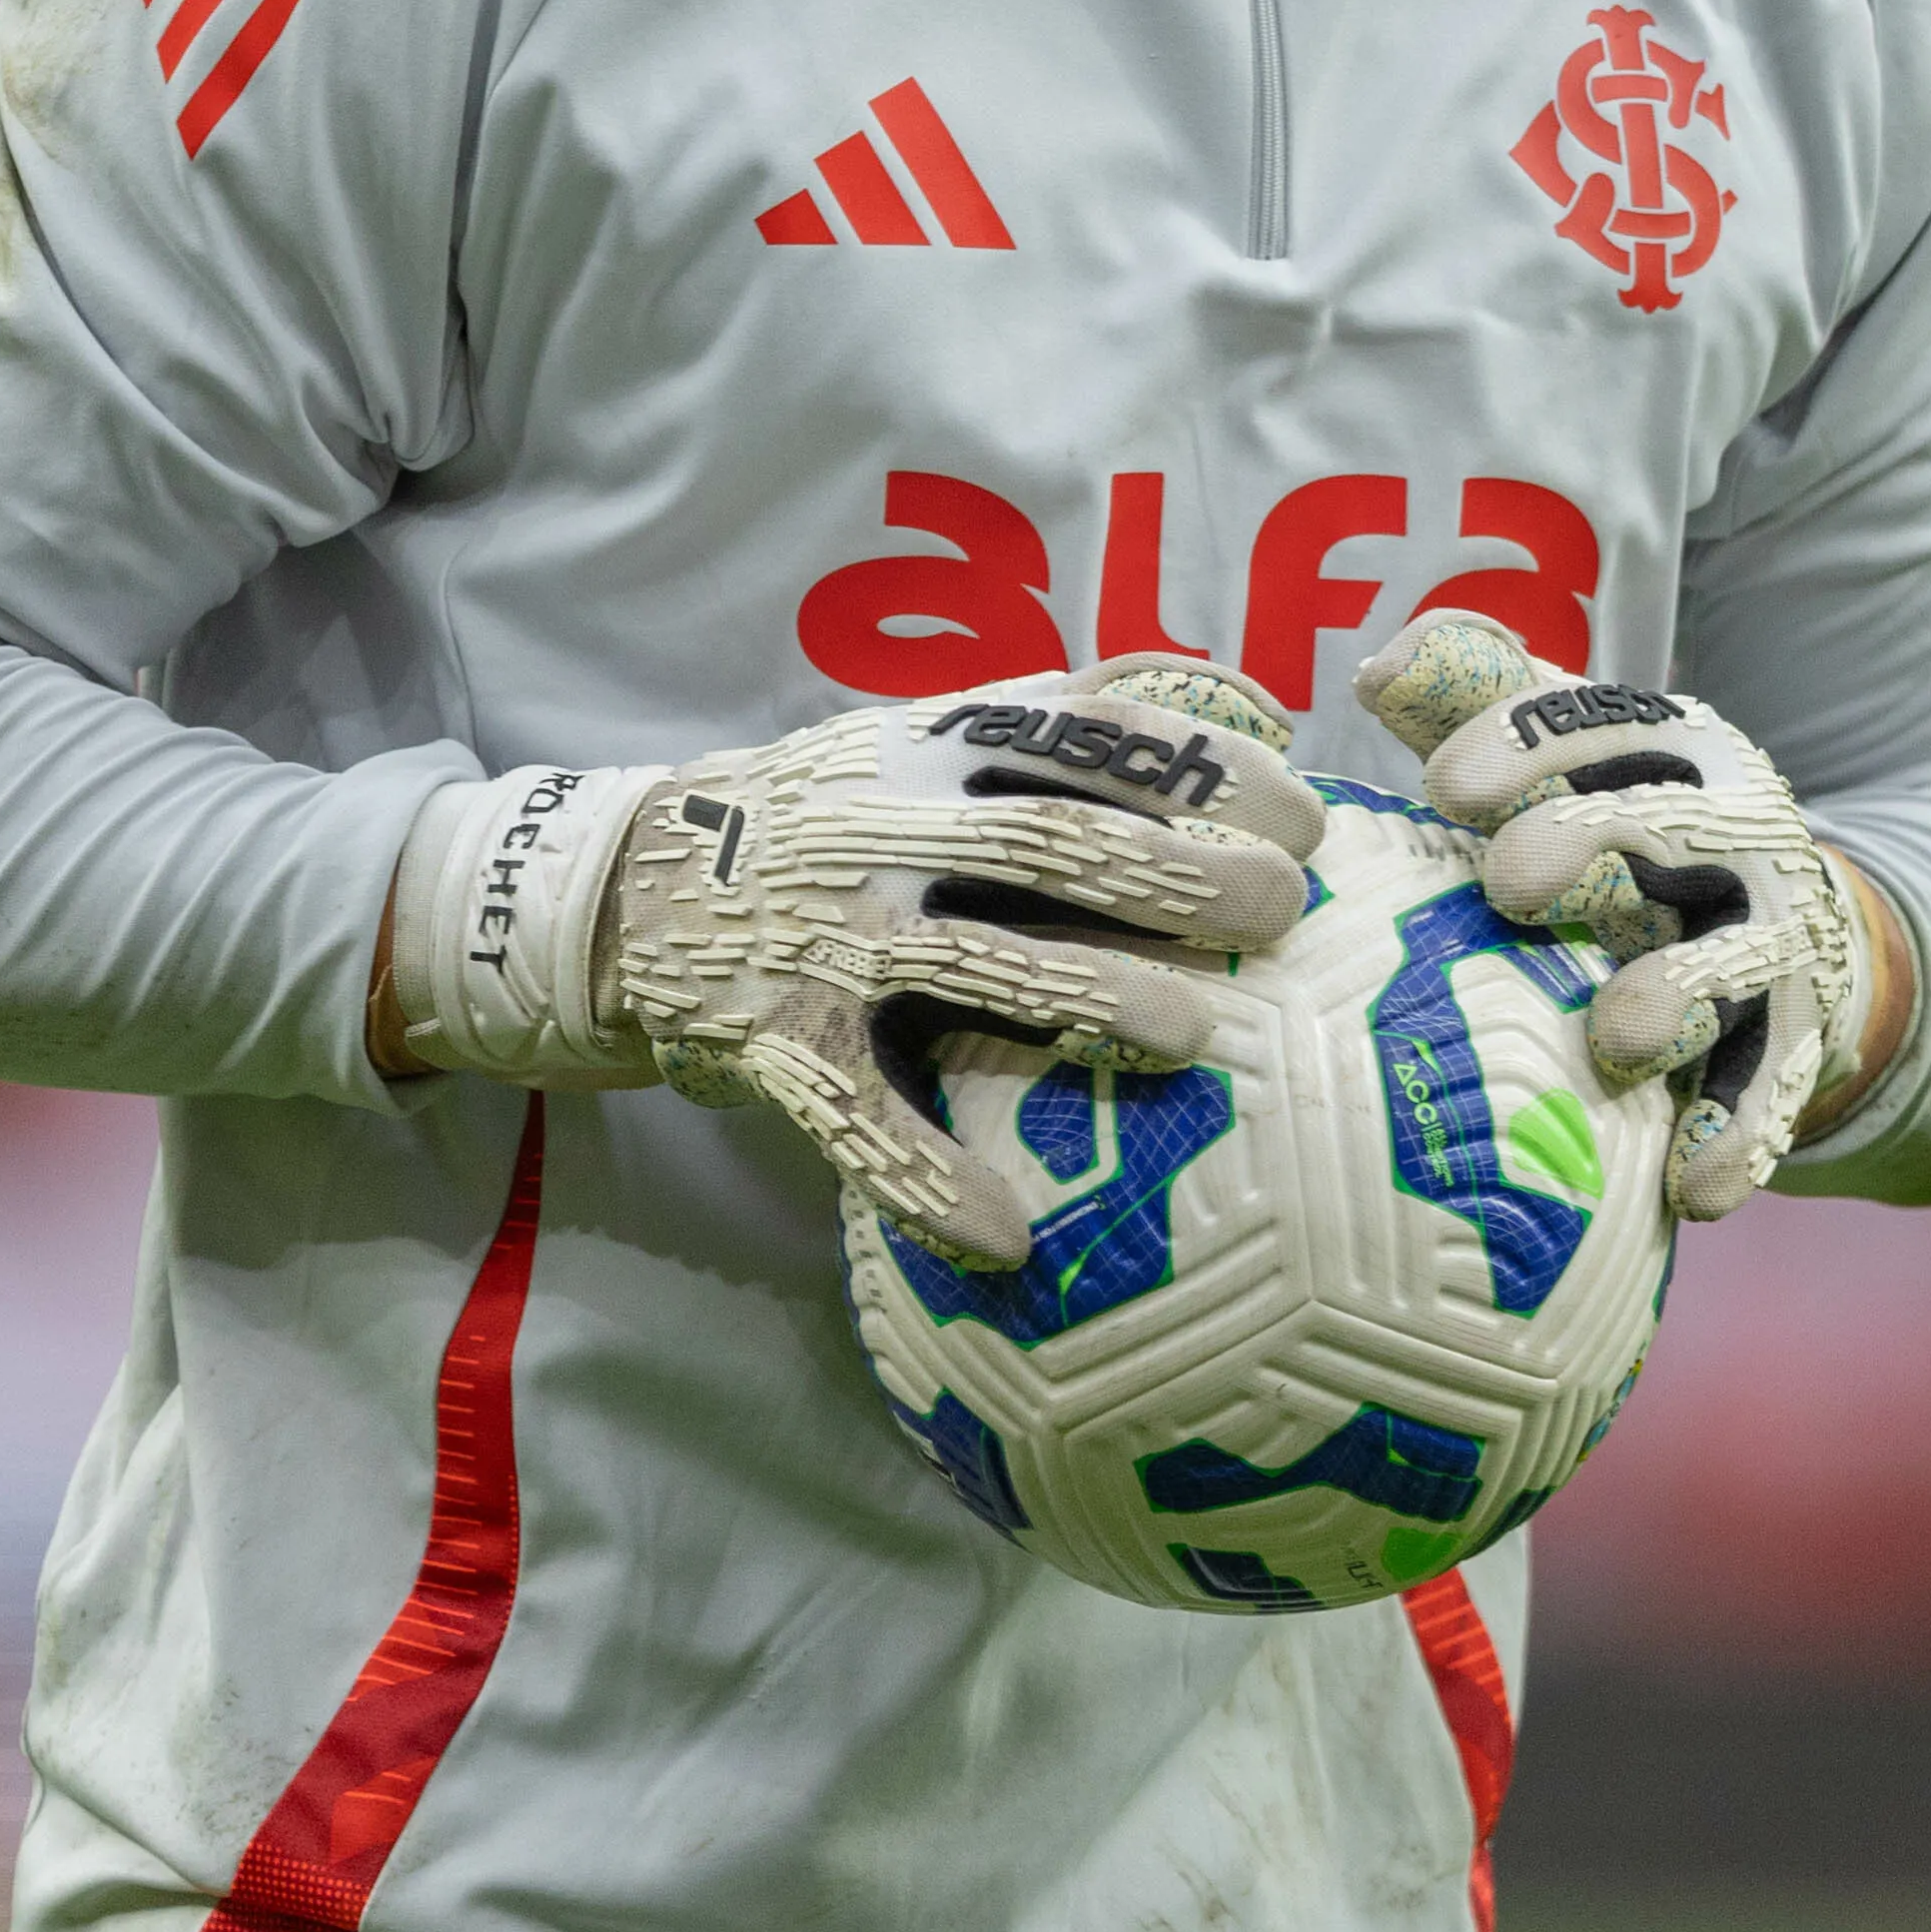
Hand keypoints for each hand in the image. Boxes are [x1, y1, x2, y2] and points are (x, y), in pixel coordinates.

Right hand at [385, 661, 1319, 1265]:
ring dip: (1084, 998)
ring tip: (1190, 1031)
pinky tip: (1007, 1238)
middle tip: (1280, 913)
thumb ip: (1052, 716)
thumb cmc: (819, 815)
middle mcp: (881, 828)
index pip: (1083, 733)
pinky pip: (859, 1120)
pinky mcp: (776, 1039)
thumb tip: (1234, 694)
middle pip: (1049, 843)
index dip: (1198, 766)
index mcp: (928, 746)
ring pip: (970, 966)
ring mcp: (826, 936)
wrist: (626, 890)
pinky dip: (928, 1181)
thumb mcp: (918, 736)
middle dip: (1174, 872)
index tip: (1304, 813)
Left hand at [1354, 611, 1875, 1218]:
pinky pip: (1772, 1088)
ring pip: (1739, 956)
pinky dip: (1739, 1135)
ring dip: (1683, 989)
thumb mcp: (1566, 759)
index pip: (1602, 721)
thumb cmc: (1624, 833)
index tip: (1443, 783)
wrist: (1794, 935)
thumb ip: (1478, 706)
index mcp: (1669, 748)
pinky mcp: (1796, 1036)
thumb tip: (1379, 666)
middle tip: (1510, 879)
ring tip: (1621, 1031)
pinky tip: (1691, 1190)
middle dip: (1598, 837)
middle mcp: (1733, 830)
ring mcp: (1771, 936)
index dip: (1528, 742)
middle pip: (1674, 820)